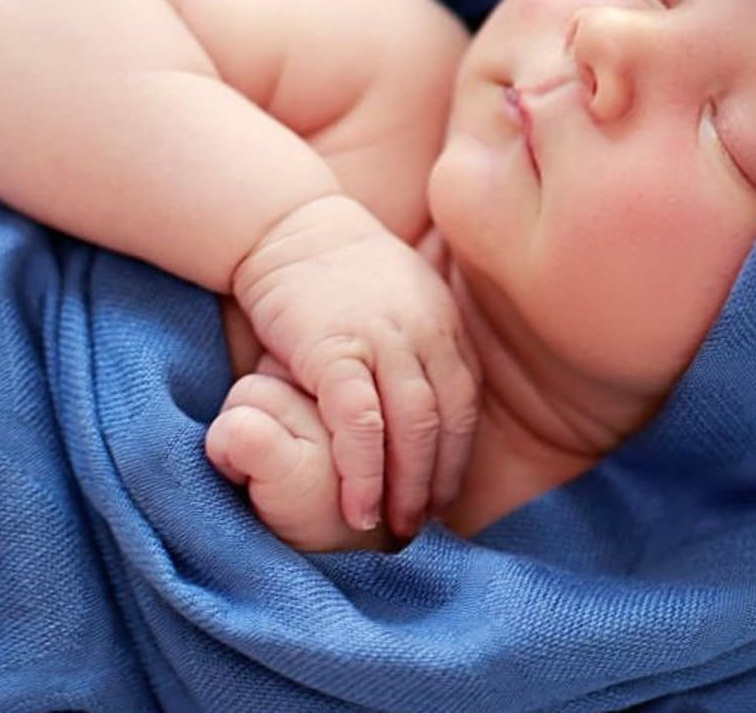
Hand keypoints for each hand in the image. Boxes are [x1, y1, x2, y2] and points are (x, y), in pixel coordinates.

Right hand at [230, 194, 480, 538]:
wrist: (289, 229)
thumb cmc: (341, 275)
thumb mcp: (402, 302)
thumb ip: (422, 347)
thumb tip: (429, 410)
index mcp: (444, 324)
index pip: (465, 404)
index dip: (458, 458)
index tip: (446, 498)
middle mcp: (423, 332)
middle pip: (445, 422)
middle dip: (437, 482)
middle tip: (423, 526)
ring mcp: (382, 340)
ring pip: (411, 426)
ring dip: (406, 486)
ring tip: (394, 527)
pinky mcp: (334, 350)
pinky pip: (360, 421)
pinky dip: (363, 469)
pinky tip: (356, 503)